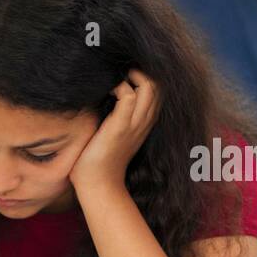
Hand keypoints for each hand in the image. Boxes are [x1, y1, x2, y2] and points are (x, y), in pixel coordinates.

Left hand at [69, 69, 159, 194]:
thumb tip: (106, 94)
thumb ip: (117, 116)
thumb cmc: (100, 159)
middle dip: (140, 72)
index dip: (145, 78)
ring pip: (149, 87)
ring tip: (115, 78)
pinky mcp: (120, 126)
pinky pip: (128, 95)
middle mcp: (144, 122)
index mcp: (144, 123)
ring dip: (131, 76)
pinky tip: (105, 90)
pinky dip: (118, 86)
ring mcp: (134, 124)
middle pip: (158, 86)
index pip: (157, 92)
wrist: (98, 184)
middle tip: (120, 73)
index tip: (126, 75)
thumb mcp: (114, 133)